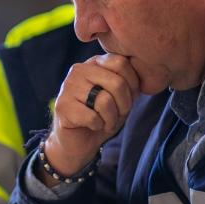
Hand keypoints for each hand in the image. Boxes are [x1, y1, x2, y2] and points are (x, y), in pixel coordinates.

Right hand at [45, 54, 139, 176]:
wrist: (78, 141)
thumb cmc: (102, 116)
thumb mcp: (120, 97)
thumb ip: (128, 82)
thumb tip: (142, 75)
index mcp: (93, 63)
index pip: (121, 63)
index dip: (132, 85)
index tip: (126, 99)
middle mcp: (78, 70)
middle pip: (117, 83)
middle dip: (124, 105)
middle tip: (118, 114)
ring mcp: (68, 87)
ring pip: (105, 101)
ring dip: (111, 118)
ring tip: (106, 122)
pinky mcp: (62, 106)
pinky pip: (93, 117)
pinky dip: (99, 125)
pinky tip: (92, 126)